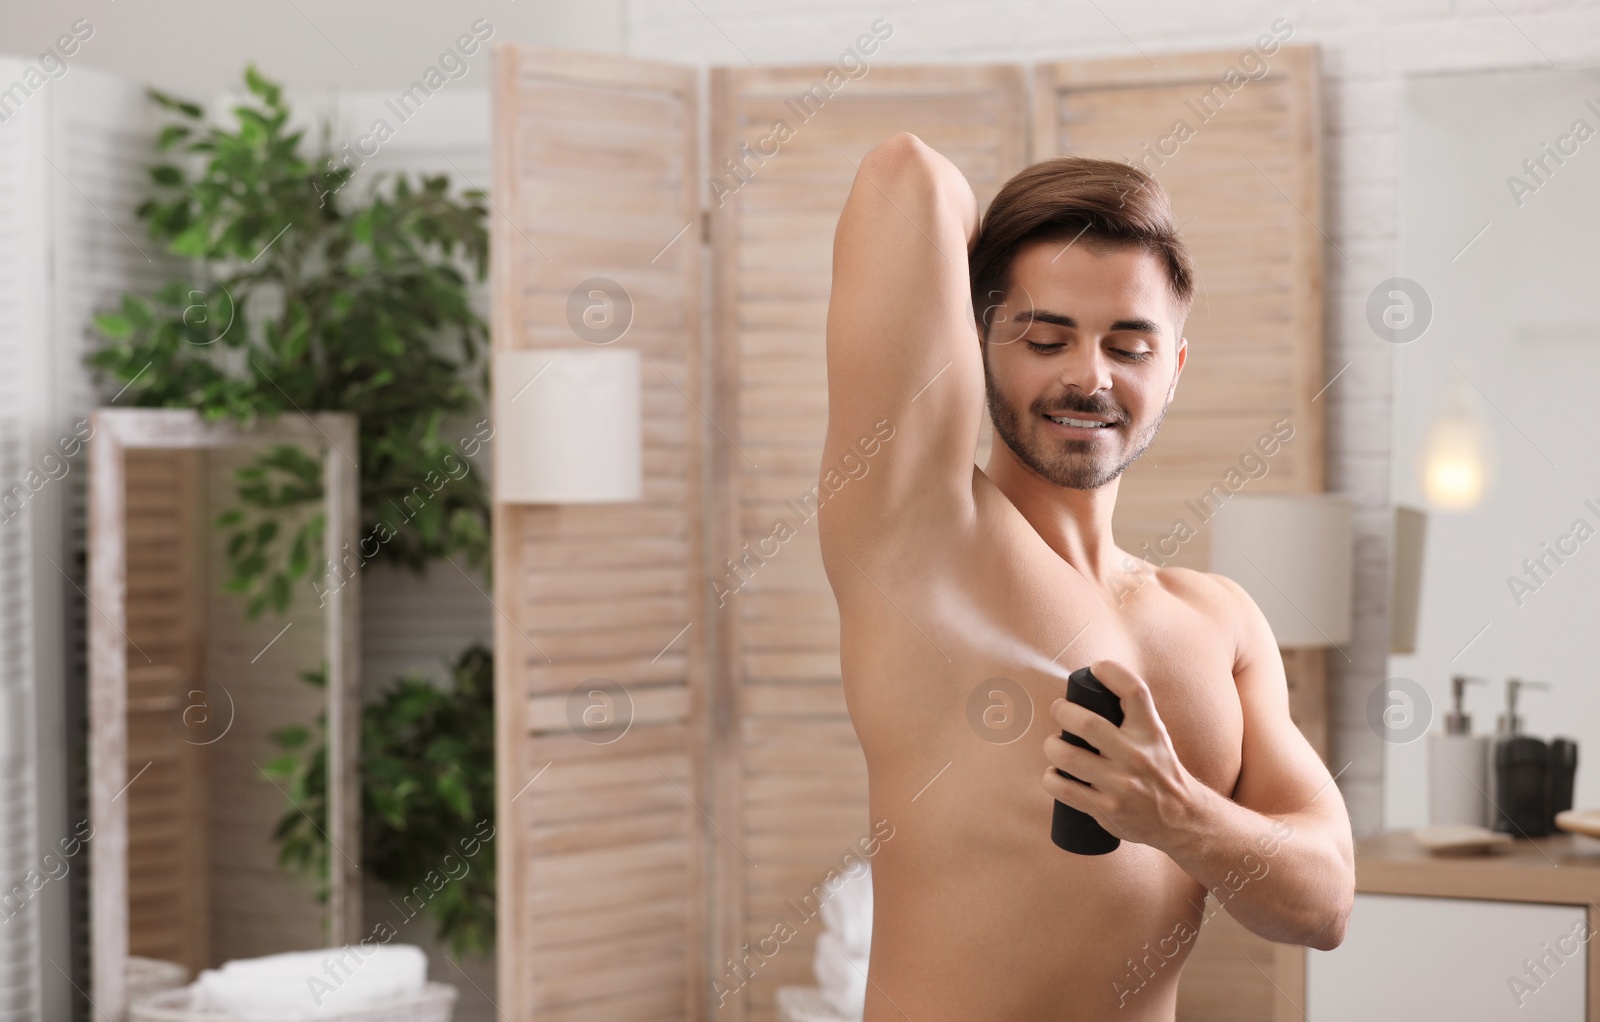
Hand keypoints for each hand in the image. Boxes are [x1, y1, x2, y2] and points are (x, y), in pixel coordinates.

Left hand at [1040, 658, 1200, 850]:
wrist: (1182, 817)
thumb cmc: (1161, 770)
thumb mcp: (1156, 736)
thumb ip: (1132, 714)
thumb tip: (1092, 688)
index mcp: (1150, 732)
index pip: (1134, 691)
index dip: (1111, 671)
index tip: (1097, 667)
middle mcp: (1136, 756)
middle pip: (1087, 723)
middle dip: (1062, 711)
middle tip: (1059, 710)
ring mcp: (1120, 784)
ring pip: (1068, 757)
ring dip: (1052, 746)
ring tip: (1054, 744)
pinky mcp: (1107, 809)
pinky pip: (1064, 789)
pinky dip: (1050, 779)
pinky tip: (1052, 774)